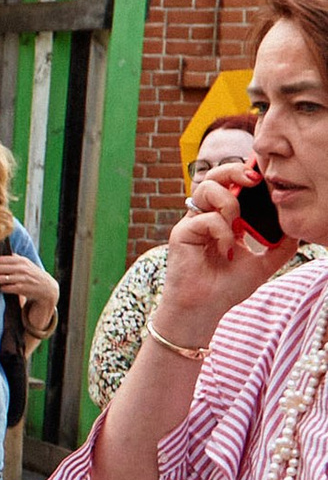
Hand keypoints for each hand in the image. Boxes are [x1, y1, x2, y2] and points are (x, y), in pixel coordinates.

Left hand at [0, 254, 56, 316]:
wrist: (47, 288)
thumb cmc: (33, 275)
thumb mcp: (27, 263)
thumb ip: (16, 258)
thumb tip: (2, 253)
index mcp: (22, 260)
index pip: (0, 259)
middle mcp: (21, 268)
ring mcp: (22, 278)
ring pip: (0, 279)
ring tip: (1, 282)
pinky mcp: (21, 289)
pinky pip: (4, 288)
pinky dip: (2, 289)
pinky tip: (5, 288)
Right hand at [158, 186, 290, 348]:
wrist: (205, 310)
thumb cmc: (226, 288)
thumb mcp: (262, 265)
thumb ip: (279, 247)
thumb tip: (296, 229)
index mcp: (223, 219)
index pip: (231, 186)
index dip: (244, 172)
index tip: (262, 169)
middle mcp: (206, 216)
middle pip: (213, 176)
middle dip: (234, 170)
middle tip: (254, 178)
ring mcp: (192, 223)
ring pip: (204, 188)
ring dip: (228, 202)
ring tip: (237, 225)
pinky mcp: (182, 233)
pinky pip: (205, 219)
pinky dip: (222, 232)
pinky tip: (227, 251)